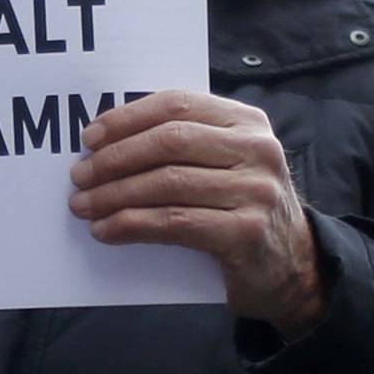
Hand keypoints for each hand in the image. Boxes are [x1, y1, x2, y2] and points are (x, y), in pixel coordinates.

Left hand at [68, 90, 323, 336]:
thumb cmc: (244, 208)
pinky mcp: (246, 233)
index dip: (128, 117)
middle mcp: (257, 149)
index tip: (90, 137)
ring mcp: (256, 191)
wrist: (294, 268)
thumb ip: (186, 144)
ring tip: (84, 206)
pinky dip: (132, 225)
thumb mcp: (228, 162)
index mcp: (247, 121)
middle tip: (79, 175)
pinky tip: (106, 230)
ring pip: (167, 184)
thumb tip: (107, 140)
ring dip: (114, 195)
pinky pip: (174, 222)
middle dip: (115, 158)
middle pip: (169, 142)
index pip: (177, 105)